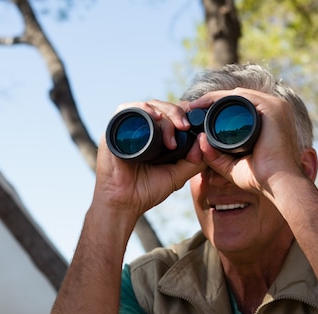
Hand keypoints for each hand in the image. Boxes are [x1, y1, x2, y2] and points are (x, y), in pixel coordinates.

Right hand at [93, 99, 205, 218]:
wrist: (123, 203)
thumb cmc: (146, 191)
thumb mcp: (177, 175)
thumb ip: (193, 162)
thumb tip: (204, 141)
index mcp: (155, 137)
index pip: (170, 114)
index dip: (184, 114)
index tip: (194, 123)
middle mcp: (141, 129)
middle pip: (161, 107)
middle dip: (177, 113)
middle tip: (185, 126)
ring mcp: (127, 128)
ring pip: (148, 106)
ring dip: (165, 113)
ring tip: (175, 128)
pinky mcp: (113, 129)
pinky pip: (126, 109)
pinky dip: (142, 108)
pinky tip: (155, 116)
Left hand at [189, 88, 317, 198]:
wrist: (277, 184)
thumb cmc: (260, 179)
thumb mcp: (231, 165)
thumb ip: (215, 155)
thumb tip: (200, 141)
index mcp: (268, 120)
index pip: (238, 107)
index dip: (215, 108)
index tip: (195, 115)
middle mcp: (273, 110)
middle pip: (236, 98)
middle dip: (211, 101)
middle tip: (191, 109)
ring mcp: (275, 106)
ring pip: (237, 95)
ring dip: (213, 98)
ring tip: (194, 107)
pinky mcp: (273, 108)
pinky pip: (242, 96)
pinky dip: (221, 98)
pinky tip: (205, 105)